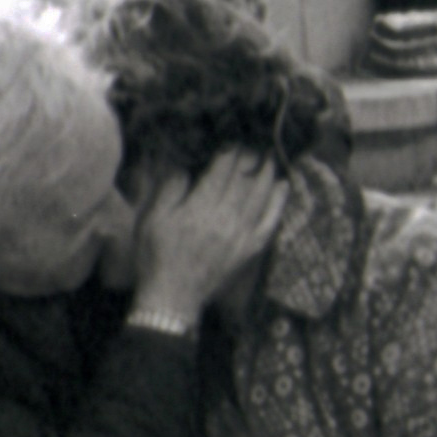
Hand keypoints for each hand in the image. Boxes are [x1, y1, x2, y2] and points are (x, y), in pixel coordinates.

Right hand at [129, 149, 285, 320]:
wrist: (173, 297)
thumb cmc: (158, 256)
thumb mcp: (153, 218)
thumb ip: (170, 188)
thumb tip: (186, 163)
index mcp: (199, 208)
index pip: (222, 170)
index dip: (229, 151)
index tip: (233, 139)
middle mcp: (224, 218)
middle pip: (243, 179)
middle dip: (250, 157)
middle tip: (255, 142)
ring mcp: (240, 235)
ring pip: (260, 196)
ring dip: (267, 173)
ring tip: (271, 156)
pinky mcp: (249, 250)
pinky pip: (270, 221)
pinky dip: (278, 203)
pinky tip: (282, 187)